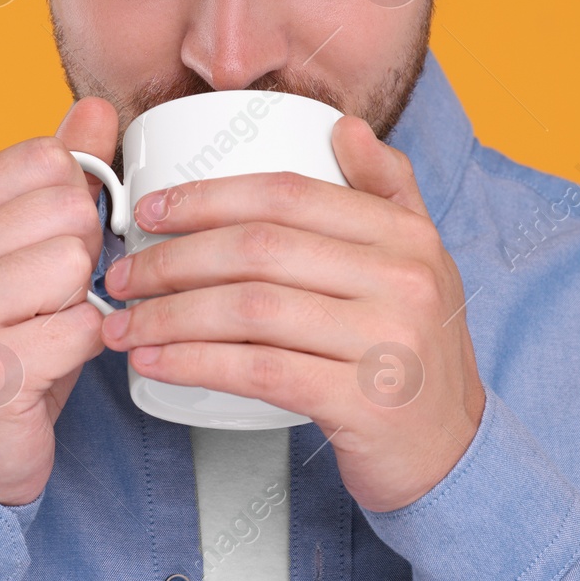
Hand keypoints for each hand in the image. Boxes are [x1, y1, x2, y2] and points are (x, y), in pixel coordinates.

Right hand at [0, 97, 116, 505]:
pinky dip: (87, 346)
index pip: (44, 158)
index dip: (72, 201)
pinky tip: (51, 363)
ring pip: (76, 263)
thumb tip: (95, 109)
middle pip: (67, 207)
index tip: (48, 245)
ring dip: (82, 301)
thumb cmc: (5, 339)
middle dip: (82, 252)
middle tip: (49, 297)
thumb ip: (60, 175)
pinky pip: (85, 325)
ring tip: (45, 328)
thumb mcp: (25, 248)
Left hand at [99, 116, 485, 511]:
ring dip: (170, 315)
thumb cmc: (415, 352)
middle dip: (173, 259)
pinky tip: (155, 362)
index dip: (208, 197)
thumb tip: (342, 127)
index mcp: (406, 235)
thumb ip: (387, 189)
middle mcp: (403, 281)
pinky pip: (258, 371)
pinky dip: (194, 364)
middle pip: (259, 250)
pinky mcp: (362, 404)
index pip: (288, 195)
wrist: (455, 453)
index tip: (152, 213)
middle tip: (124, 276)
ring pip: (249, 310)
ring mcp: (386, 343)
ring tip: (125, 323)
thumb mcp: (420, 261)